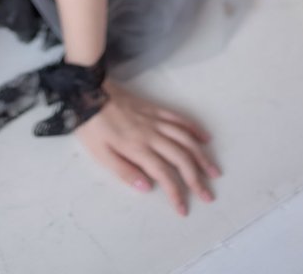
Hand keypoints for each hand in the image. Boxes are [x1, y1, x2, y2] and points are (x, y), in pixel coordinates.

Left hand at [76, 79, 220, 214]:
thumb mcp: (100, 154)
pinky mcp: (154, 109)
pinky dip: (194, 128)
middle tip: (209, 195)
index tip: (184, 209)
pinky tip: (204, 138)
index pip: (165, 174)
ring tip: (214, 171)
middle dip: (197, 178)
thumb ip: (124, 171)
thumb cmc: (92, 126)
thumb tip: (148, 187)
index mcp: (137, 148)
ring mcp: (155, 120)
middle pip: (182, 157)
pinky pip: (179, 118)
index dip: (176, 193)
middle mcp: (151, 134)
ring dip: (202, 155)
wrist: (88, 92)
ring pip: (185, 138)